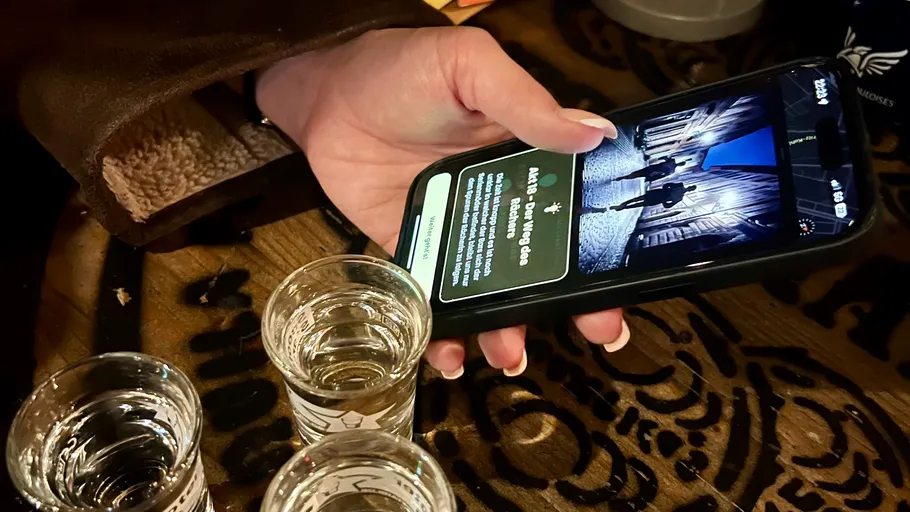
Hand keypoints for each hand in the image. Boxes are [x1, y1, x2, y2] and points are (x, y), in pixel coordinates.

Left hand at [256, 27, 629, 376]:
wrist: (327, 98)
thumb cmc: (402, 69)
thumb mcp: (470, 67)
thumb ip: (525, 101)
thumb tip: (594, 134)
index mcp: (527, 157)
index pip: (577, 207)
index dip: (602, 247)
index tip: (623, 284)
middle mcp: (498, 200)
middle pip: (544, 260)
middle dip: (571, 304)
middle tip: (596, 334)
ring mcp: (456, 229)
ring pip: (492, 290)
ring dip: (507, 328)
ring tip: (510, 354)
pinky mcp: (414, 250)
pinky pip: (434, 297)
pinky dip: (443, 333)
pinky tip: (450, 356)